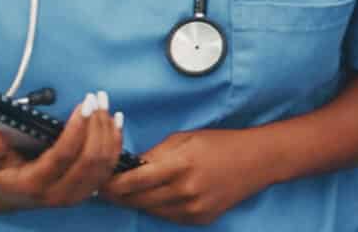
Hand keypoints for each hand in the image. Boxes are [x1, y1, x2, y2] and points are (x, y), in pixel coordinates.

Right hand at [0, 91, 124, 210]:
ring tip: (104, 102)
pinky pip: (110, 166)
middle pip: (90, 159)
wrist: (9, 191)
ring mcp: (77, 194)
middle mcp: (59, 194)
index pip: (63, 156)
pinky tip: (115, 119)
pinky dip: (115, 141)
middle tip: (96, 97)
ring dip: (108, 130)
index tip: (85, 102)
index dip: (78, 128)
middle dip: (97, 125)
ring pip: (105, 163)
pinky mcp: (89, 189)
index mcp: (34, 185)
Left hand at [102, 129, 268, 225]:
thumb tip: (128, 165)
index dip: (113, 184)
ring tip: (125, 194)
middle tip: (104, 190)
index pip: (135, 180)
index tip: (100, 182)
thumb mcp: (185, 138)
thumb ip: (155, 154)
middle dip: (119, 196)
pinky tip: (153, 197)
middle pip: (138, 200)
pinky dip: (157, 208)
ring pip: (151, 210)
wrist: (257, 161)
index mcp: (180, 165)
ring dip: (136, 202)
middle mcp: (186, 190)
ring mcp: (194, 208)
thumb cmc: (220, 143)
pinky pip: (168, 216)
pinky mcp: (200, 219)